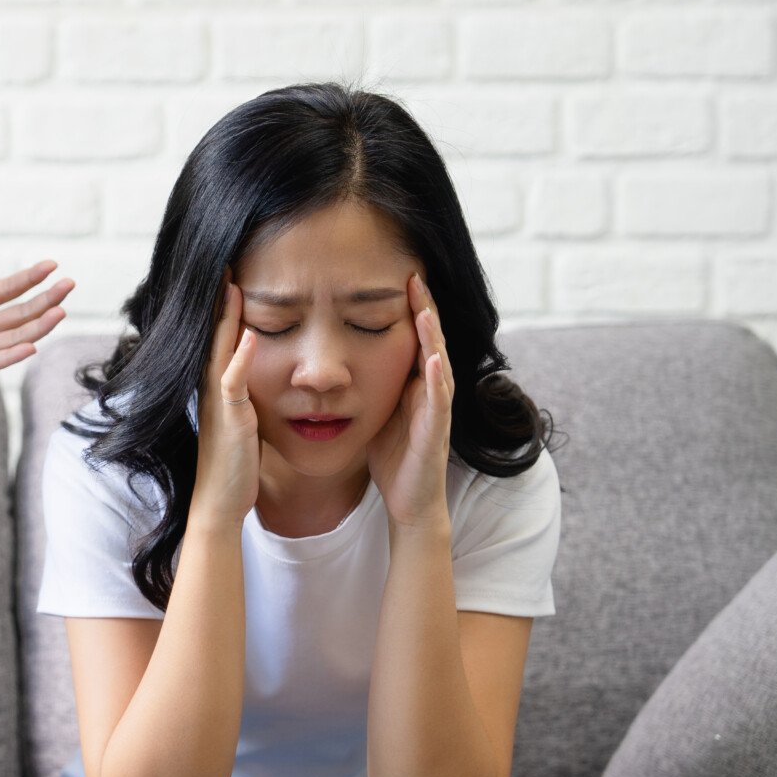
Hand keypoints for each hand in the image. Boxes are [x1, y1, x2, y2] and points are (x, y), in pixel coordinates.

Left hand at [0, 216, 73, 449]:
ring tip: (60, 312)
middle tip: (70, 283)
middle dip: (44, 299)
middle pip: (18, 313)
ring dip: (37, 326)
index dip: (27, 278)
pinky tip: (30, 347)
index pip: (5, 289)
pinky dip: (10, 356)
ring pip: (13, 337)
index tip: (52, 264)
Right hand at [191, 275, 259, 532]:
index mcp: (219, 384)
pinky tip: (247, 334)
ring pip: (219, 349)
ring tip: (230, 282)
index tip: (231, 269)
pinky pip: (232, 383)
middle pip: (214, 332)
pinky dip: (238, 357)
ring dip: (224, 316)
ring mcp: (218, 401)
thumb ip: (245, 393)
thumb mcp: (242, 418)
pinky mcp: (229, 418)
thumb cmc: (235, 463)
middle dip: (218, 297)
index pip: (221, 334)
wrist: (221, 502)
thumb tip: (256, 376)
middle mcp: (212, 386)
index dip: (225, 302)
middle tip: (223, 258)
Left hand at [366, 273, 454, 529]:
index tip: (397, 276)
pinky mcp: (436, 431)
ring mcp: (436, 409)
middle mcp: (430, 389)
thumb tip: (338, 357)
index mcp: (414, 382)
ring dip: (432, 335)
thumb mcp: (375, 408)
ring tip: (425, 307)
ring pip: (438, 363)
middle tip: (414, 276)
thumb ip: (367, 382)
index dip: (408, 308)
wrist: (409, 501)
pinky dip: (438, 378)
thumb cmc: (393, 456)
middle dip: (424, 308)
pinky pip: (439, 400)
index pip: (413, 336)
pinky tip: (434, 359)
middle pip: (430, 340)